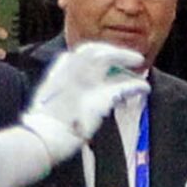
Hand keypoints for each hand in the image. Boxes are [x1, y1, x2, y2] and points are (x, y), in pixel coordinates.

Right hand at [23, 42, 147, 159]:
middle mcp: (70, 72)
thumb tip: (70, 98)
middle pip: (93, 50)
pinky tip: (144, 88)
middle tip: (127, 56)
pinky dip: (136, 85)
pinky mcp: (100, 98)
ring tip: (139, 62)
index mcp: (57, 74)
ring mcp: (85, 82)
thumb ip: (60, 94)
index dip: (92, 53)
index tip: (104, 56)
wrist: (44, 136)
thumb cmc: (43, 126)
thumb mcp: (46, 103)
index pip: (76, 55)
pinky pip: (124, 86)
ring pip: (109, 58)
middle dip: (111, 50)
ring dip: (125, 57)